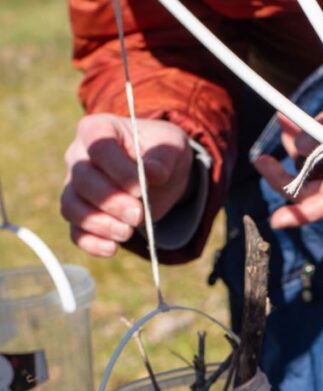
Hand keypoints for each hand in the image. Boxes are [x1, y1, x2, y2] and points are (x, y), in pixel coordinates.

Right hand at [61, 114, 192, 257]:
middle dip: (111, 201)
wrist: (159, 175)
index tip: (140, 188)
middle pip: (81, 179)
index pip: (97, 146)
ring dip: (100, 224)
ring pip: (72, 207)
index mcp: (98, 130)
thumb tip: (152, 174)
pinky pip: (76, 232)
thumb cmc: (160, 153)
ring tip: (128, 232)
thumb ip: (163, 157)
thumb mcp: (170, 146)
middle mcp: (79, 156)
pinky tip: (113, 248)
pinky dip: (92, 243)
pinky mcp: (81, 214)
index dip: (117, 169)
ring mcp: (75, 187)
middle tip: (139, 214)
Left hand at [254, 31, 322, 228]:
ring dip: (293, 153)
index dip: (301, 215)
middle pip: (313, 191)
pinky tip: (292, 121)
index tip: (276, 221)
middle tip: (261, 159)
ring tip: (284, 122)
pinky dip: (303, 142)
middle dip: (284, 179)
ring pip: (313, 172)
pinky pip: (319, 155)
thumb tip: (299, 149)